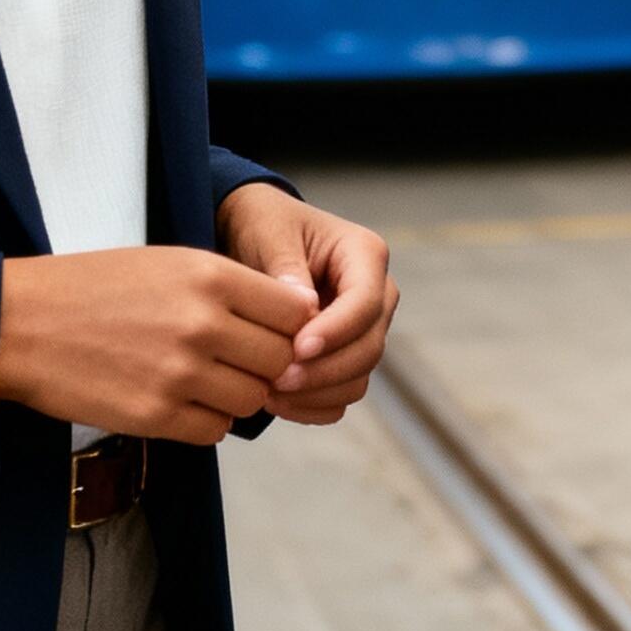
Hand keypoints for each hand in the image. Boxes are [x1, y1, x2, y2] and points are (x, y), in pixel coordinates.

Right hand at [0, 246, 313, 444]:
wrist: (22, 324)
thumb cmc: (95, 288)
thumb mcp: (170, 263)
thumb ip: (232, 288)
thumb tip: (293, 316)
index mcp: (211, 276)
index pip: (295, 313)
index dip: (290, 327)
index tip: (270, 332)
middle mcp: (203, 324)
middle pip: (280, 360)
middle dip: (266, 365)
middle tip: (239, 362)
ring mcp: (180, 373)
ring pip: (251, 400)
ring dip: (236, 395)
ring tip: (205, 381)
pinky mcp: (155, 415)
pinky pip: (214, 430)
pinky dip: (206, 421)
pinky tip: (181, 402)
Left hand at [217, 184, 397, 424]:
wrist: (255, 235)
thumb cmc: (264, 224)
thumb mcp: (269, 232)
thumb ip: (286, 267)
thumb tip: (304, 307)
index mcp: (365, 254)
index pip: (365, 303)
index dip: (336, 332)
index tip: (297, 349)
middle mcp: (376, 294)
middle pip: (369, 347)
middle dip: (325, 370)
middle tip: (276, 380)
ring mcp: (364, 329)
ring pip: (359, 377)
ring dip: (318, 393)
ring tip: (268, 392)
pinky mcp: (346, 355)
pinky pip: (343, 394)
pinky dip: (315, 406)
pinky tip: (276, 403)